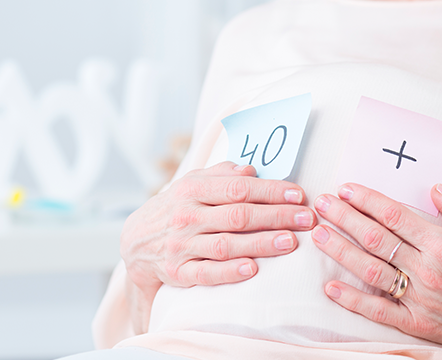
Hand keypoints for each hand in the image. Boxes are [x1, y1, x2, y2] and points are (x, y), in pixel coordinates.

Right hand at [121, 161, 316, 331]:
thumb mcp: (192, 183)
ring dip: (260, 243)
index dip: (270, 191)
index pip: (237, 188)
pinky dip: (229, 272)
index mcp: (191, 189)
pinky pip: (206, 273)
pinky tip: (253, 269)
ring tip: (290, 242)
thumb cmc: (175, 208)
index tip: (298, 195)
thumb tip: (252, 170)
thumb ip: (222, 175)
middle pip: (237, 215)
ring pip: (225, 244)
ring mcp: (181, 245)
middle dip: (275, 216)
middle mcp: (186, 216)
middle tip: (306, 219)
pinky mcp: (178, 272)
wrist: (135, 242)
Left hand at [311, 183, 441, 359]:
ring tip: (318, 234)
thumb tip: (433, 189)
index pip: (394, 215)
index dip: (366, 200)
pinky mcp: (416, 323)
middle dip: (344, 218)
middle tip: (321, 203)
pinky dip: (352, 299)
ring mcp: (419, 298)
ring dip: (340, 251)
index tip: (346, 188)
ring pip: (370, 270)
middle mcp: (427, 269)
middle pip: (375, 238)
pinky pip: (378, 310)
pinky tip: (330, 288)